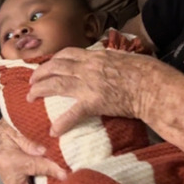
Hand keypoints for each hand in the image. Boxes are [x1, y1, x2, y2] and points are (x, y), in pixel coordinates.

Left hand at [28, 46, 151, 135]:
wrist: (152, 86)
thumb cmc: (145, 71)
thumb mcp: (124, 57)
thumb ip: (110, 58)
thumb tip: (107, 57)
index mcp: (96, 56)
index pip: (68, 53)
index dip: (54, 60)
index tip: (47, 65)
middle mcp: (88, 67)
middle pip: (56, 66)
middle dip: (40, 73)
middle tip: (32, 82)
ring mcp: (89, 84)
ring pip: (56, 84)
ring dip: (40, 89)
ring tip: (30, 97)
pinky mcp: (94, 102)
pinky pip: (73, 113)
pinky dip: (62, 122)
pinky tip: (53, 130)